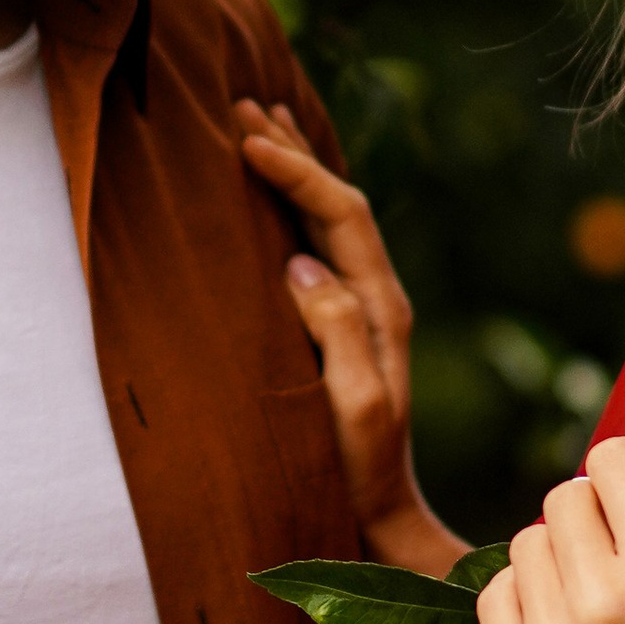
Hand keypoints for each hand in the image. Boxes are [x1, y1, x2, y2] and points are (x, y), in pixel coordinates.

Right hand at [236, 97, 462, 574]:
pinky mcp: (337, 330)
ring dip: (292, 171)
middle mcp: (375, 299)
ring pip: (324, 220)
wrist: (381, 519)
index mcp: (381, 307)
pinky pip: (315, 248)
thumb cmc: (361, 470)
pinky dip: (288, 210)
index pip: (340, 214)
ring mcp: (359, 313)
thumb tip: (301, 265)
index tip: (246, 139)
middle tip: (242, 104)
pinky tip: (265, 202)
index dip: (296, 170)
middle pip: (336, 202)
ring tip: (255, 126)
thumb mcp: (356, 405)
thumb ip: (336, 333)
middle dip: (292, 150)